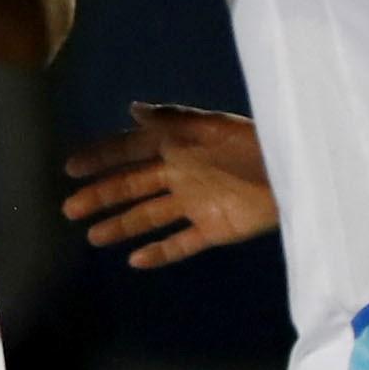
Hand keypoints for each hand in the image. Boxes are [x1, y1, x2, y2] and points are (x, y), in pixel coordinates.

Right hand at [61, 103, 277, 266]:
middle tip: (69, 209)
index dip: (101, 158)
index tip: (71, 168)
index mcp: (179, 147)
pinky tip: (136, 261)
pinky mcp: (214, 229)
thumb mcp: (214, 126)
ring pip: (149, 216)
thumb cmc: (256, 144)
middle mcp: (181, 175)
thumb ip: (174, 120)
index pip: (130, 151)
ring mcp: (196, 204)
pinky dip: (160, 252)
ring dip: (121, 225)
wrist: (299, 174)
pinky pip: (182, 243)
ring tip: (93, 236)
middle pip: (132, 186)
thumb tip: (132, 109)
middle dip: (100, 196)